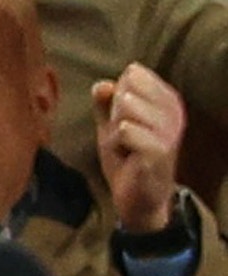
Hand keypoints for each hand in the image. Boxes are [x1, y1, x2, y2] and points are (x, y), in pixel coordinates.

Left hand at [93, 65, 184, 235]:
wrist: (138, 199)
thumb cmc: (128, 160)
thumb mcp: (111, 128)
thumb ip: (105, 105)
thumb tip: (102, 84)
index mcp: (166, 100)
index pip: (134, 76)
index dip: (116, 97)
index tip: (120, 120)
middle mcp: (173, 112)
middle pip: (127, 92)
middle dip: (113, 115)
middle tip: (121, 137)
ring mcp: (169, 131)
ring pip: (125, 111)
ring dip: (114, 132)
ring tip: (123, 148)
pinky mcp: (159, 150)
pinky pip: (126, 131)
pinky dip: (116, 143)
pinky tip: (124, 155)